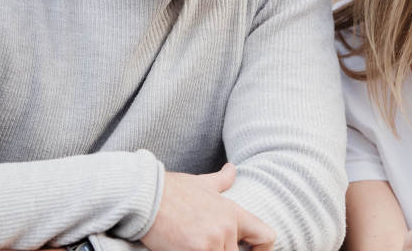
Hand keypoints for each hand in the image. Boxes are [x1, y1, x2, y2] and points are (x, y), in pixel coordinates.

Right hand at [140, 163, 274, 250]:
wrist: (146, 195)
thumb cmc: (171, 190)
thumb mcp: (202, 183)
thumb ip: (221, 180)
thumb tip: (232, 169)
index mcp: (233, 212)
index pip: (266, 235)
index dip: (263, 250)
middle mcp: (227, 227)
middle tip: (206, 245)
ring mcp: (213, 241)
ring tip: (195, 246)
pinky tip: (184, 250)